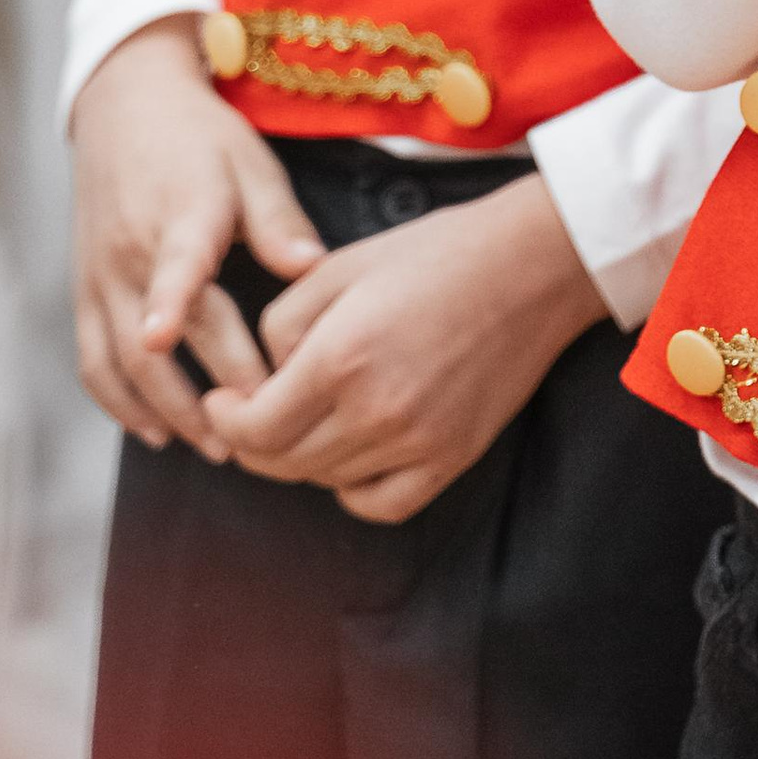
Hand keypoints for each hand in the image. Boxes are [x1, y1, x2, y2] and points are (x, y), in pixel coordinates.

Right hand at [71, 17, 325, 453]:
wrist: (124, 108)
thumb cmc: (201, 139)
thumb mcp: (251, 162)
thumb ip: (279, 221)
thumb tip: (313, 269)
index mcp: (181, 215)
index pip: (174, 263)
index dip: (168, 300)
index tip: (166, 340)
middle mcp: (131, 252)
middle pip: (158, 337)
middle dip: (204, 391)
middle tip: (255, 432)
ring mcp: (100, 277)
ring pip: (121, 361)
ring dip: (165, 411)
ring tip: (215, 447)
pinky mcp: (83, 292)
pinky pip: (92, 360)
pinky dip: (119, 403)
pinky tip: (156, 432)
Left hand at [200, 173, 606, 521]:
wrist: (532, 265)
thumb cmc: (437, 254)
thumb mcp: (339, 267)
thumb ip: (281, 325)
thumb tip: (264, 378)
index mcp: (340, 358)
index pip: (253, 428)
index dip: (225, 420)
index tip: (224, 401)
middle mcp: (376, 411)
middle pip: (283, 463)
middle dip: (253, 441)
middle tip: (253, 413)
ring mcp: (419, 441)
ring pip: (327, 482)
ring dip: (302, 458)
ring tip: (308, 419)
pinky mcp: (453, 456)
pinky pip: (382, 504)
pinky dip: (353, 491)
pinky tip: (351, 454)